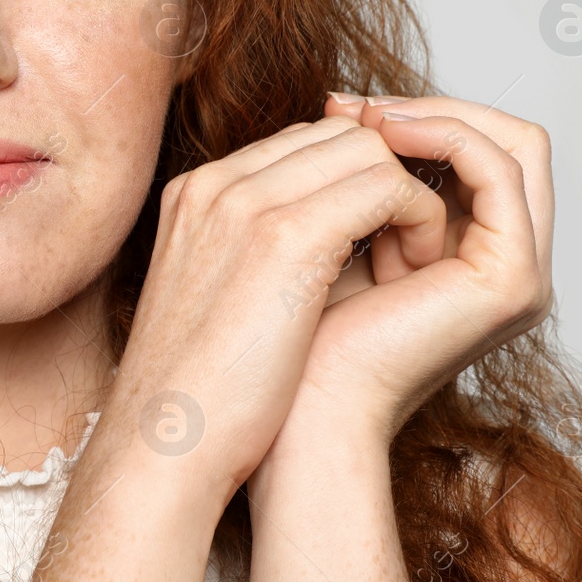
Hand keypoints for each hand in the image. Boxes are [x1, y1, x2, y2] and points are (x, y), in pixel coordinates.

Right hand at [105, 114, 449, 502]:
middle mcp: (217, 184)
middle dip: (388, 178)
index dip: (353, 182)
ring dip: (409, 197)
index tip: (380, 237)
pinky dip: (418, 221)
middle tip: (408, 244)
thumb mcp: (216, 305)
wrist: (162, 448)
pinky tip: (414, 271)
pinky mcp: (288, 236)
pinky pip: (389, 185)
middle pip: (338, 133)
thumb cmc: (196, 401)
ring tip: (412, 261)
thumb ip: (255, 257)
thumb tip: (319, 253)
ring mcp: (247, 202)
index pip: (299, 143)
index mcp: (195, 197)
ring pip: (369, 149)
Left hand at [273, 93, 554, 451]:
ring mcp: (518, 273)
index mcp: (467, 258)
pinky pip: (498, 169)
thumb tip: (345, 107)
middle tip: (351, 104)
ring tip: (365, 118)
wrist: (297, 414)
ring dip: (434, 115)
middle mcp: (504, 265)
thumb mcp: (327, 238)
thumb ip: (354, 183)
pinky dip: (445, 135)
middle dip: (426, 106)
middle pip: (503, 140)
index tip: (336, 106)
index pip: (473, 152)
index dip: (412, 116)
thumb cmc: (295, 342)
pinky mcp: (511, 279)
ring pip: (512, 142)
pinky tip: (383, 136)